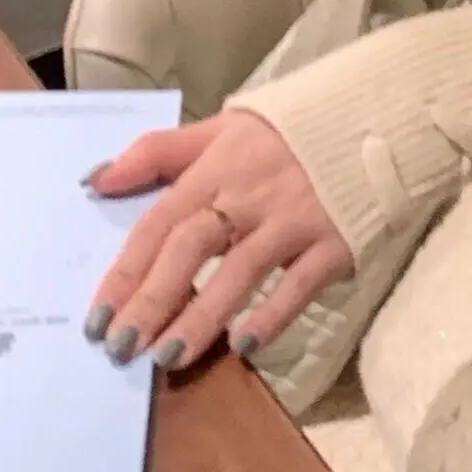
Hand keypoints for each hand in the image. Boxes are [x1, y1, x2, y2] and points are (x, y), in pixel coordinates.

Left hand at [82, 111, 353, 371]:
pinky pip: (301, 283)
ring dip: (202, 317)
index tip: (97, 320)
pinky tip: (244, 345)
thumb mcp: (224, 126)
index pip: (161, 221)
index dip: (126, 271)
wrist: (376, 113)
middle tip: (121, 349)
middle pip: (192, 247)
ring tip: (169, 358)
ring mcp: (295, 219)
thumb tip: (95, 180)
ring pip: (241, 271)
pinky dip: (273, 314)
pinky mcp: (335, 240)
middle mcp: (252, 194)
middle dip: (153, 300)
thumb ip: (160, 151)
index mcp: (219, 166)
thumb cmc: (290, 129)